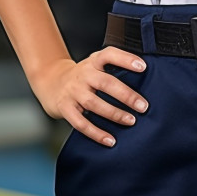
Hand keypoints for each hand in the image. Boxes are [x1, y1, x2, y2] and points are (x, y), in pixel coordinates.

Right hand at [29, 46, 147, 145]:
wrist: (51, 82)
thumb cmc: (83, 75)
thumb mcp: (95, 64)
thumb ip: (114, 67)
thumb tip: (145, 78)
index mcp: (93, 61)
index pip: (110, 54)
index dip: (126, 59)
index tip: (143, 66)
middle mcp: (83, 74)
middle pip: (106, 83)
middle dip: (126, 95)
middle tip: (143, 106)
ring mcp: (73, 91)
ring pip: (94, 104)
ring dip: (114, 114)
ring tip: (131, 121)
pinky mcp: (65, 108)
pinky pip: (81, 123)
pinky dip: (96, 133)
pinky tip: (110, 140)